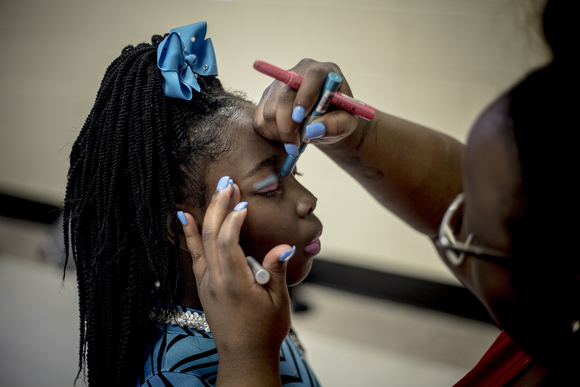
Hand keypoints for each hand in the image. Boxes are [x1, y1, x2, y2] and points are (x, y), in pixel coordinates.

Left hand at [179, 178, 292, 383]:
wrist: (244, 356)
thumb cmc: (264, 331)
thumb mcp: (278, 302)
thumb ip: (276, 271)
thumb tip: (283, 246)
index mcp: (234, 283)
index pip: (228, 242)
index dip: (234, 220)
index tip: (244, 205)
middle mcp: (215, 280)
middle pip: (212, 234)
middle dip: (219, 206)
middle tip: (228, 184)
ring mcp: (206, 282)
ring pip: (202, 240)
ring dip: (209, 213)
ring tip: (218, 191)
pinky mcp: (204, 284)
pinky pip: (195, 254)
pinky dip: (190, 233)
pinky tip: (185, 216)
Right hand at [254, 58, 359, 147]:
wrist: (326, 121)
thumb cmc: (339, 118)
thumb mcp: (346, 124)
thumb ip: (335, 125)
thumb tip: (311, 130)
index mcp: (324, 72)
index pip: (311, 76)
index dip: (304, 96)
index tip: (300, 118)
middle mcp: (299, 72)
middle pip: (284, 93)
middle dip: (287, 123)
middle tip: (295, 145)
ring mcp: (279, 84)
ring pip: (269, 108)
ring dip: (279, 132)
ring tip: (294, 143)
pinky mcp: (267, 97)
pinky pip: (260, 118)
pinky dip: (270, 133)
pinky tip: (284, 138)